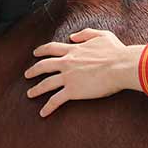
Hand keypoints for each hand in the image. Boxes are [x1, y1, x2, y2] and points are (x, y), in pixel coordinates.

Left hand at [24, 29, 142, 116]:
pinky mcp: (73, 91)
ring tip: (29, 94)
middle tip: (27, 75)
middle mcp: (67, 62)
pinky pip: (56, 100)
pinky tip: (43, 113)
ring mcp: (68, 77)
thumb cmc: (116, 51)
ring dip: (36, 89)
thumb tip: (72, 37)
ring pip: (46, 84)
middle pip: (44, 66)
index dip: (42, 50)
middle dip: (33, 70)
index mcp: (73, 50)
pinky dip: (48, 107)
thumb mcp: (102, 35)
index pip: (52, 48)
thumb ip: (85, 34)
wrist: (121, 66)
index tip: (35, 53)